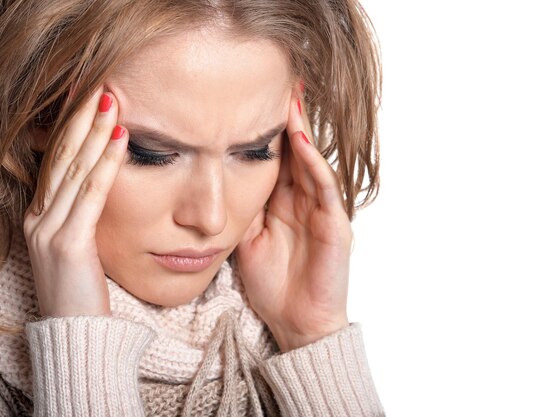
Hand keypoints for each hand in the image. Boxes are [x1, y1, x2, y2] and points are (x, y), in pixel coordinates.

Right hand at [23, 87, 128, 317]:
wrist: (76, 336)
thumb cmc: (84, 292)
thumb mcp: (80, 247)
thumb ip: (83, 216)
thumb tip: (102, 186)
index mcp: (39, 216)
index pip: (57, 160)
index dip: (73, 127)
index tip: (92, 100)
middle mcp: (38, 218)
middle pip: (62, 156)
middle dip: (82, 119)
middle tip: (103, 86)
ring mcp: (48, 230)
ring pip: (75, 169)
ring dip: (96, 132)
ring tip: (113, 101)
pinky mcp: (68, 244)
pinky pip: (92, 195)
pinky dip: (107, 164)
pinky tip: (123, 140)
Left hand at [236, 86, 352, 351]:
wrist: (297, 323)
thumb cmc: (273, 286)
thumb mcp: (248, 242)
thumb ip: (241, 212)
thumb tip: (216, 187)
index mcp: (284, 205)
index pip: (277, 160)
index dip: (266, 133)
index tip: (249, 103)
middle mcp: (305, 202)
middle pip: (296, 154)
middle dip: (288, 120)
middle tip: (278, 85)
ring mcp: (323, 212)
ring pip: (312, 164)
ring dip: (302, 133)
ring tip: (289, 101)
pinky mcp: (335, 227)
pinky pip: (325, 190)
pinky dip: (313, 165)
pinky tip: (301, 143)